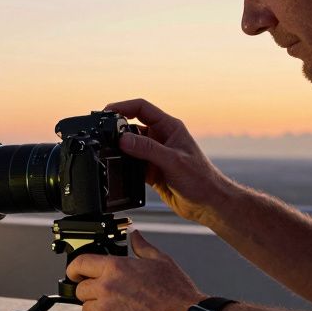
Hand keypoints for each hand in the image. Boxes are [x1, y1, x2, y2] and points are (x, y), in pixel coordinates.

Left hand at [66, 230, 205, 310]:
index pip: (80, 263)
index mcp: (116, 267)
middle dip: (91, 292)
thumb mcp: (162, 262)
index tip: (74, 273)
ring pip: (85, 309)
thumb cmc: (177, 295)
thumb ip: (142, 247)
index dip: (74, 269)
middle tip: (107, 296)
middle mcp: (107, 287)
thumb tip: (135, 235)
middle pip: (81, 289)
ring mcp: (106, 310)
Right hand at [106, 98, 230, 229]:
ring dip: (121, 150)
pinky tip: (120, 170)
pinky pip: (132, 164)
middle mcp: (161, 138)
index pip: (142, 108)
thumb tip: (123, 139)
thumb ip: (147, 149)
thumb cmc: (201, 179)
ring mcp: (156, 154)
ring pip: (131, 147)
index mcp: (170, 127)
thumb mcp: (172, 161)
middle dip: (118, 129)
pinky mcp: (152, 171)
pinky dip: (124, 166)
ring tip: (111, 154)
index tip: (106, 111)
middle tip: (103, 135)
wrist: (208, 204)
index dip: (123, 106)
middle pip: (133, 126)